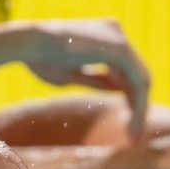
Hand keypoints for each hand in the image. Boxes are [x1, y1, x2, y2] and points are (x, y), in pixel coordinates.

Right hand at [25, 19, 150, 138]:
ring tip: (133, 135)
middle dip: (136, 104)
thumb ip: (97, 80)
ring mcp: (119, 37)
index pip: (122, 70)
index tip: (123, 122)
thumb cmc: (42, 58)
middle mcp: (115, 33)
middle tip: (134, 135)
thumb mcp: (72, 75)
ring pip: (139, 79)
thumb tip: (119, 88)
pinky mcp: (121, 48)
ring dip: (140, 109)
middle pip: (134, 75)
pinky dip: (138, 103)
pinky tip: (134, 122)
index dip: (125, 96)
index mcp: (101, 36)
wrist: (30, 43)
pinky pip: (137, 80)